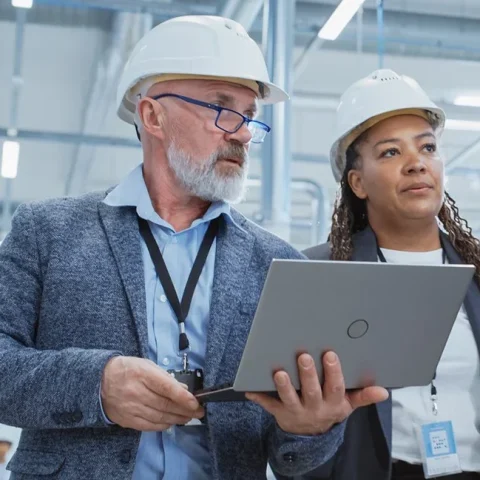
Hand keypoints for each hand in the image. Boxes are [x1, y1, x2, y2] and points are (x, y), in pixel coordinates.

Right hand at [101, 356, 203, 430]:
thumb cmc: (128, 369)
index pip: (166, 387)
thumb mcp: (146, 365)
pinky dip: (163, 425)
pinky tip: (172, 422)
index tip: (195, 402)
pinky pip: (149, 426)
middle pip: (165, 405)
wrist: (100, 381)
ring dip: (177, 419)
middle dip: (185, 410)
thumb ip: (165, 377)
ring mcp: (130, 408)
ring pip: (159, 417)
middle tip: (198, 412)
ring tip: (188, 418)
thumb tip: (183, 389)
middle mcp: (136, 392)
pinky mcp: (127, 420)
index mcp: (142, 374)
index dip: (183, 397)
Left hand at [245, 352, 387, 435]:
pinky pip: (268, 405)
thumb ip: (363, 396)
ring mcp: (296, 411)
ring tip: (279, 372)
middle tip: (304, 356)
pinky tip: (249, 388)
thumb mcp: (347, 405)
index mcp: (333, 404)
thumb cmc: (329, 409)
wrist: (310, 435)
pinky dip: (259, 397)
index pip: (334, 387)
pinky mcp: (279, 412)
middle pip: (311, 391)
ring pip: (289, 399)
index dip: (333, 372)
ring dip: (284, 386)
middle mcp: (314, 408)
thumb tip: (384, 391)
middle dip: (308, 375)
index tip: (330, 354)